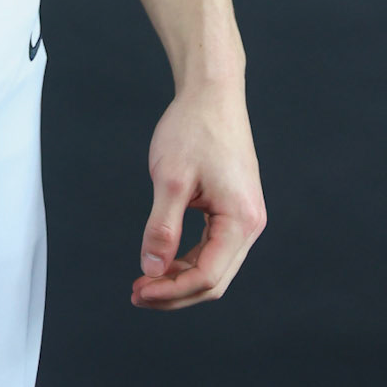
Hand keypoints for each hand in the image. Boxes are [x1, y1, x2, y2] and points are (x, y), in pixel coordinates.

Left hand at [131, 79, 266, 309]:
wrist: (211, 93)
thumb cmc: (192, 129)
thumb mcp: (171, 179)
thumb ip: (162, 228)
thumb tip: (152, 269)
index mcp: (240, 220)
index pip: (207, 276)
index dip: (171, 291)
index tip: (138, 291)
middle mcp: (250, 224)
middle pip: (214, 279)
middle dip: (175, 292)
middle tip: (137, 293)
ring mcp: (246, 216)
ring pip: (215, 267)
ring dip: (181, 278)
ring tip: (146, 279)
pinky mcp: (236, 208)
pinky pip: (214, 247)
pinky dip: (189, 259)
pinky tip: (165, 259)